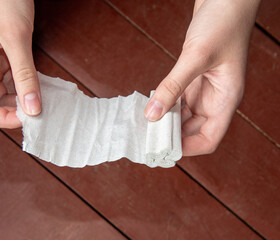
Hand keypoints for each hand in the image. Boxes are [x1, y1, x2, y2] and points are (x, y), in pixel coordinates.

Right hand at [0, 0, 40, 127]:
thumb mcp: (16, 37)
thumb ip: (25, 75)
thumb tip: (33, 108)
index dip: (0, 118)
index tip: (25, 118)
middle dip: (13, 110)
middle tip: (38, 112)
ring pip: (3, 94)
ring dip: (22, 100)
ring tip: (42, 101)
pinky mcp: (1, 58)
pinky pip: (12, 81)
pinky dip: (26, 87)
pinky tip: (40, 89)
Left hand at [144, 0, 260, 155]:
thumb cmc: (223, 23)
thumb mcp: (195, 57)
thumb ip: (173, 86)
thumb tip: (152, 114)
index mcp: (226, 99)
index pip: (209, 138)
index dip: (188, 148)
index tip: (163, 148)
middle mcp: (216, 98)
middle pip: (193, 130)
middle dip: (172, 136)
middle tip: (147, 138)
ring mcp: (205, 89)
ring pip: (184, 116)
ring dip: (166, 121)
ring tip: (146, 125)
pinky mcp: (194, 79)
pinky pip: (178, 100)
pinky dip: (166, 105)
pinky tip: (152, 105)